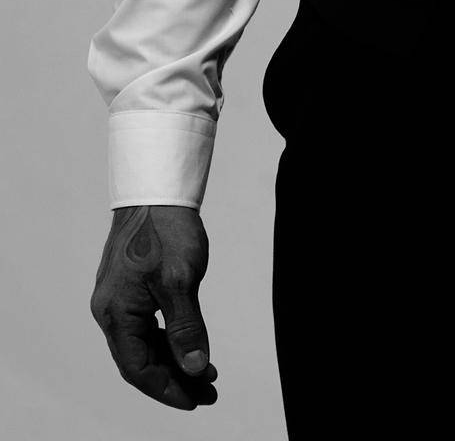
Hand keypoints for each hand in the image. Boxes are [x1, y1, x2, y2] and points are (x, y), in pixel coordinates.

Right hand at [90, 205, 218, 409]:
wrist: (156, 189)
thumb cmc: (165, 229)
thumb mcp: (181, 280)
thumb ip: (186, 327)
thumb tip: (195, 368)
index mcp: (116, 313)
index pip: (138, 368)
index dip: (166, 389)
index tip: (195, 400)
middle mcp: (111, 310)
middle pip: (139, 360)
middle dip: (174, 379)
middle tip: (207, 392)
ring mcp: (119, 298)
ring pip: (143, 344)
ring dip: (172, 360)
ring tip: (205, 373)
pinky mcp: (130, 287)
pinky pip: (145, 326)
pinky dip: (167, 339)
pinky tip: (189, 344)